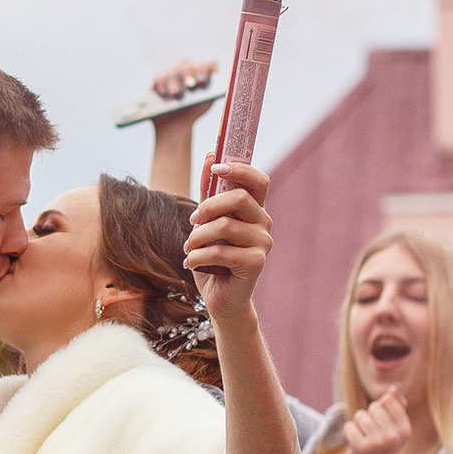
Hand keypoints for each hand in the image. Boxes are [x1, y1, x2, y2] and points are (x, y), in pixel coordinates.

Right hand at [150, 59, 219, 124]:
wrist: (176, 123)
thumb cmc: (194, 111)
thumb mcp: (207, 101)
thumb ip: (215, 90)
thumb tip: (225, 82)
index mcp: (201, 72)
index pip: (205, 64)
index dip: (204, 69)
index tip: (203, 80)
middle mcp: (186, 71)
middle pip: (186, 63)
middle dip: (189, 72)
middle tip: (191, 84)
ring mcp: (172, 75)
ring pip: (173, 70)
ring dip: (175, 82)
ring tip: (176, 93)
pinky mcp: (159, 81)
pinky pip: (159, 77)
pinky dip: (162, 83)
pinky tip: (164, 93)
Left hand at [186, 162, 271, 315]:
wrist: (219, 297)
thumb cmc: (212, 258)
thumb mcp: (207, 222)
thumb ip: (209, 192)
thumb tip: (211, 156)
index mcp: (254, 209)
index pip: (258, 180)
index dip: (240, 168)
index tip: (217, 166)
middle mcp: (264, 223)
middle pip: (238, 198)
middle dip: (207, 208)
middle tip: (192, 221)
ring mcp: (263, 243)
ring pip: (225, 226)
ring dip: (197, 237)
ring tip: (188, 248)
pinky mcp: (257, 263)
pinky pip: (222, 251)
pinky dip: (199, 257)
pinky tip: (191, 263)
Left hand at [340, 388, 409, 453]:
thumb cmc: (379, 450)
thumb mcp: (391, 429)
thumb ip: (395, 407)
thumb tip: (394, 388)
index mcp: (405, 430)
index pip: (388, 400)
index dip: (379, 411)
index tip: (381, 427)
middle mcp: (395, 436)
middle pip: (374, 408)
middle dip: (368, 419)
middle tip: (371, 437)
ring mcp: (379, 443)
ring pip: (360, 416)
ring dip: (357, 428)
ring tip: (362, 442)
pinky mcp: (362, 448)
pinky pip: (349, 427)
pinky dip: (348, 435)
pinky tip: (354, 447)